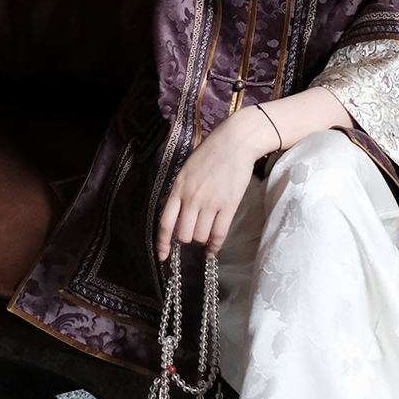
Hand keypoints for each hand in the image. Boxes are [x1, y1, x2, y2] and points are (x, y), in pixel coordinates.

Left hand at [157, 106, 269, 261]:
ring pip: (200, 236)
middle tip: (193, 233)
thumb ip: (176, 191)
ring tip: (205, 233)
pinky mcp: (228, 206)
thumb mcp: (185, 170)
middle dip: (187, 238)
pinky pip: (219, 234)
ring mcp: (210, 203)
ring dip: (201, 239)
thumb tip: (166, 209)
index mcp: (178, 188)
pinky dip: (215, 246)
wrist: (235, 142)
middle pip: (183, 234)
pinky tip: (213, 250)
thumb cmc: (210, 153)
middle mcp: (191, 198)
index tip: (163, 256)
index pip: (165, 223)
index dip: (163, 243)